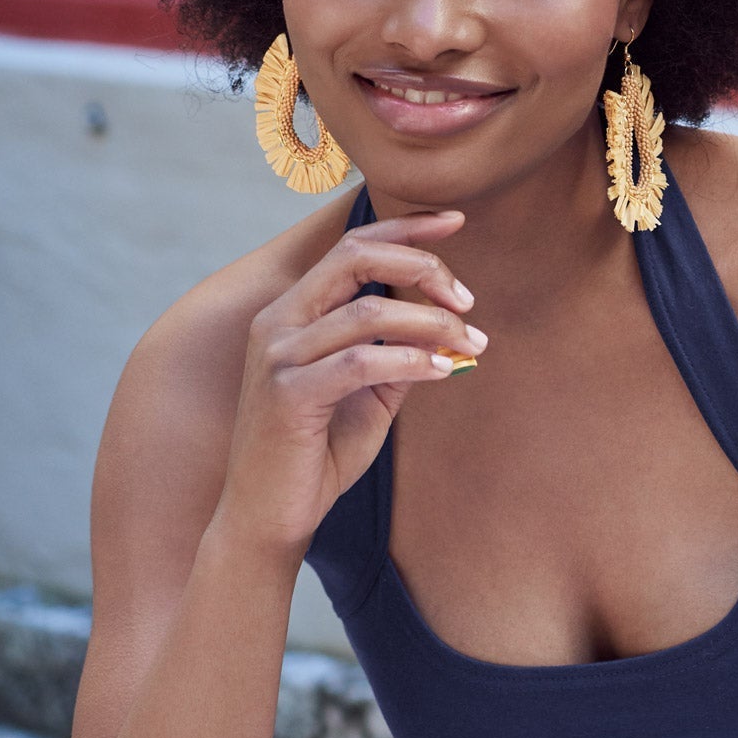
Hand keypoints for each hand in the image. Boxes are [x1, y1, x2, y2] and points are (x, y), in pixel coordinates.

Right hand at [213, 210, 485, 556]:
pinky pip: (361, 361)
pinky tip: (442, 369)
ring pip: (368, 311)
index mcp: (291, 313)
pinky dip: (411, 359)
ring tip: (470, 343)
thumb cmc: (316, 457)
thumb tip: (450, 327)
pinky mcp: (288, 394)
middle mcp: (277, 323)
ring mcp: (277, 356)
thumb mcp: (368, 396)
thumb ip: (398, 354)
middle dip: (422, 266)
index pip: (351, 247)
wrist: (267, 518)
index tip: (456, 219)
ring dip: (431, 323)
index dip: (406, 227)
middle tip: (468, 299)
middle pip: (356, 257)